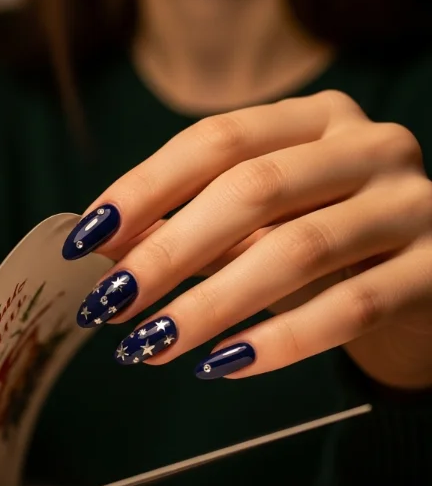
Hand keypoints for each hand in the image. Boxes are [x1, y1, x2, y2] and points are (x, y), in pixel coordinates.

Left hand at [63, 90, 431, 386]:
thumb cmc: (323, 247)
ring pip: (296, 251)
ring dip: (210, 305)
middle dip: (167, 252)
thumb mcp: (256, 227)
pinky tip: (223, 366)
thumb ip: (189, 227)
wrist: (423, 285)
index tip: (87, 239)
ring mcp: (410, 203)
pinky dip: (279, 341)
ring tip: (150, 345)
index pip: (215, 140)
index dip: (144, 189)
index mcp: (314, 120)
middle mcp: (369, 145)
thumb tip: (104, 251)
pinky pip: (350, 308)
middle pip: (251, 189)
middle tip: (109, 304)